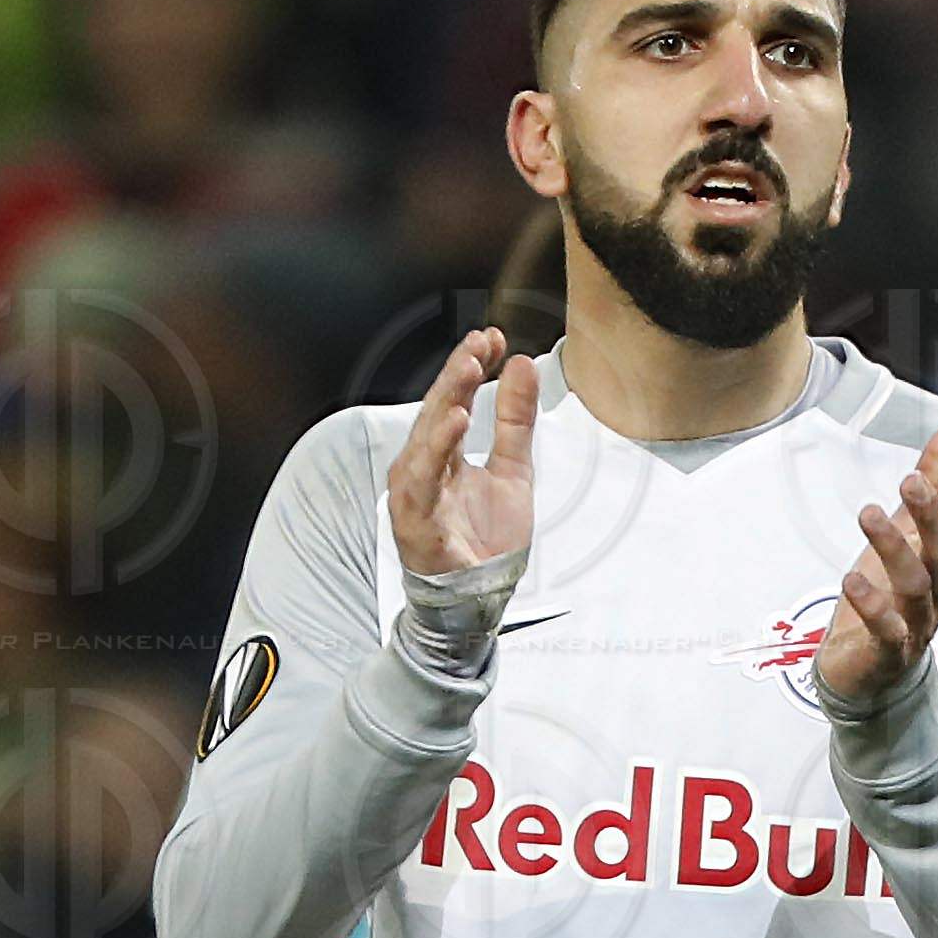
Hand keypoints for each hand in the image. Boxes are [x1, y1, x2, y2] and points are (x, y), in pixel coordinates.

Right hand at [386, 326, 536, 588]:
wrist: (478, 599)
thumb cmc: (485, 540)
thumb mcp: (513, 470)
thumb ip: (515, 420)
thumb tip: (521, 365)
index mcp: (441, 455)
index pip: (451, 399)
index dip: (469, 367)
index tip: (493, 337)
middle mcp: (423, 469)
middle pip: (436, 411)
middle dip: (457, 373)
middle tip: (479, 342)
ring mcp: (416, 495)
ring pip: (426, 438)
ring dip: (445, 400)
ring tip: (467, 370)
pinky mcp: (417, 521)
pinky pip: (424, 480)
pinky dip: (437, 448)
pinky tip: (454, 421)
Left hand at [813, 422, 937, 712]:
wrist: (866, 676)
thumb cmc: (889, 598)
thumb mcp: (907, 534)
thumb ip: (932, 483)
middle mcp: (936, 594)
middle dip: (932, 517)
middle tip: (910, 481)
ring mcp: (914, 626)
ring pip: (914, 587)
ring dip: (893, 549)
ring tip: (868, 514)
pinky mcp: (886, 653)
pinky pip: (886, 631)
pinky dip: (872, 606)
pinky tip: (851, 580)